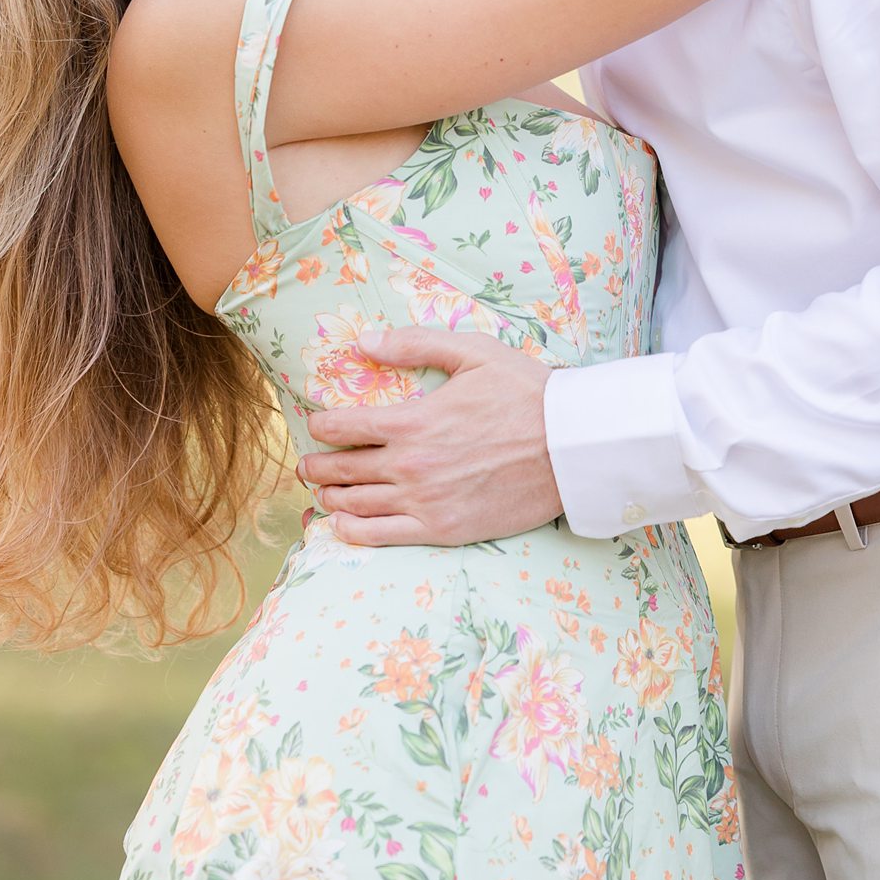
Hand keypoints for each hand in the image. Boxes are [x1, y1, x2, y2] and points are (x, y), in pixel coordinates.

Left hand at [296, 328, 562, 545]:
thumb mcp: (472, 352)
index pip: (343, 427)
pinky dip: (352, 532)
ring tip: (324, 493)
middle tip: (308, 465)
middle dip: (317, 467)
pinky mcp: (442, 530)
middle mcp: (409, 465)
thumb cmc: (526, 393)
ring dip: (330, 498)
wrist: (571, 446)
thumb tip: (364, 342)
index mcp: (411, 420)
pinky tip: (342, 525)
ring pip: (355, 506)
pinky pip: (380, 537)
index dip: (320, 426)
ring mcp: (424, 502)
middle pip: (341, 470)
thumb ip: (414, 344)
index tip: (316, 425)